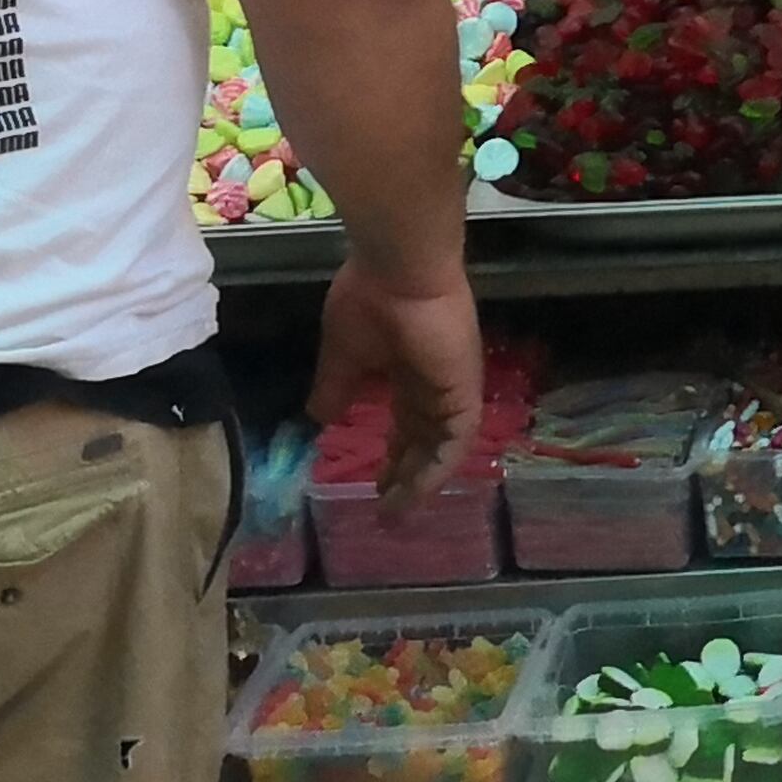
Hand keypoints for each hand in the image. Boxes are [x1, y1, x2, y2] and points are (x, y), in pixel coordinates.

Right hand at [308, 259, 482, 505]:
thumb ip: (335, 389)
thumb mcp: (342, 355)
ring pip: (441, 446)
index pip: (406, 421)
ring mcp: (452, 387)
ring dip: (420, 480)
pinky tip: (413, 492)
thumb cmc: (368, 302)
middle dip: (405, 474)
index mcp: (407, 370)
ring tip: (396, 510)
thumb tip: (319, 419)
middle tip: (387, 508)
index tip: (374, 482)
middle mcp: (433, 382)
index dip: (392, 453)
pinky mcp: (463, 392)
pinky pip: (455, 442)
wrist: (398, 271)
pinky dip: (436, 469)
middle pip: (423, 439)